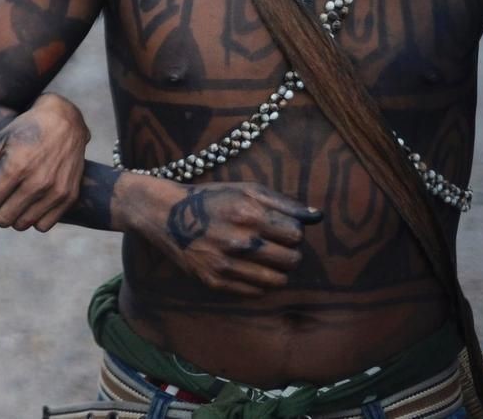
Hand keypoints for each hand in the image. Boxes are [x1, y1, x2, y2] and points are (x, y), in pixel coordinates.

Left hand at [0, 93, 89, 231]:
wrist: (64, 122)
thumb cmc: (23, 131)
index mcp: (16, 167)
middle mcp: (38, 182)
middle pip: (2, 218)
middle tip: (2, 189)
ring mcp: (56, 191)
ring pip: (22, 225)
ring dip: (15, 213)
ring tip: (17, 193)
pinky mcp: (69, 197)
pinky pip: (42, 226)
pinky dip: (34, 217)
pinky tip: (33, 199)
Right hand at [133, 180, 321, 296]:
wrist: (164, 214)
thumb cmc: (211, 198)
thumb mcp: (245, 190)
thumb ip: (284, 203)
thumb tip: (318, 217)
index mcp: (248, 214)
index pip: (296, 235)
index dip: (293, 232)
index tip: (281, 229)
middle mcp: (238, 241)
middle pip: (291, 260)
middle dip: (289, 253)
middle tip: (276, 246)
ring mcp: (226, 264)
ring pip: (277, 281)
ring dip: (278, 271)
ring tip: (267, 260)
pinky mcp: (215, 281)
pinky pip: (256, 292)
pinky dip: (259, 283)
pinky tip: (249, 268)